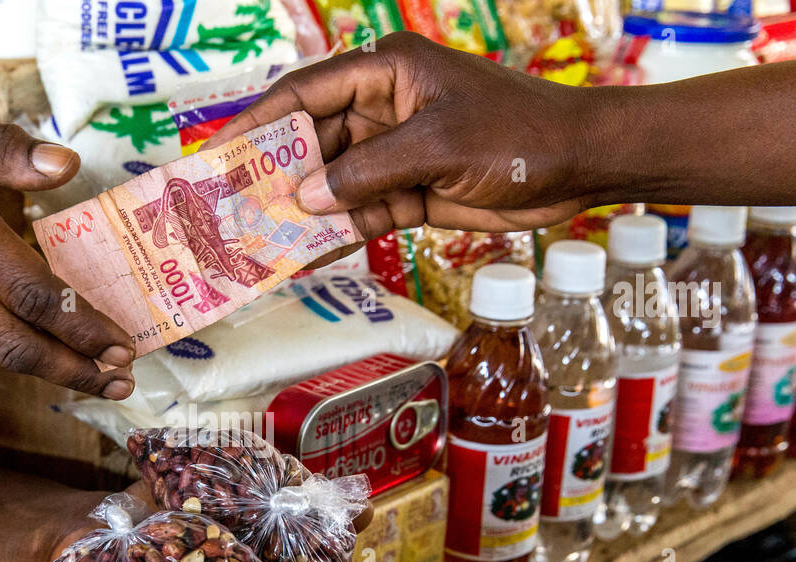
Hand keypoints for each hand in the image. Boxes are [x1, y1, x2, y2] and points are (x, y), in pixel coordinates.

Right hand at [0, 82, 134, 397]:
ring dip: (46, 367)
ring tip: (94, 374)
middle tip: (123, 379)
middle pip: (17, 346)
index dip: (83, 327)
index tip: (124, 343)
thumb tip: (66, 166)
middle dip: (76, 370)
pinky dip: (7, 348)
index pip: (33, 295)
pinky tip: (33, 345)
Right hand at [210, 31, 597, 236]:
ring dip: (299, 212)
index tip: (216, 153)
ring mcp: (394, 153)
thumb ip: (368, 172)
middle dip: (272, 176)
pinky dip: (335, 235)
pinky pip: (359, 213)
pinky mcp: (409, 192)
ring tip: (254, 240)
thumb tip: (305, 196)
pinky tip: (303, 256)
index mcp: (386, 71)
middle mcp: (383, 109)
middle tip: (226, 209)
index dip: (257, 122)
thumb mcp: (438, 147)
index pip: (305, 94)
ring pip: (331, 184)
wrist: (579, 166)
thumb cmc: (518, 134)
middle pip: (310, 143)